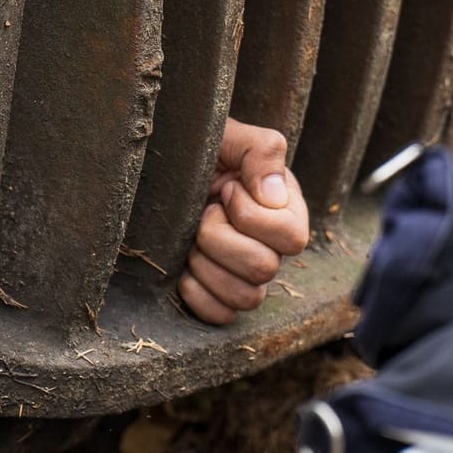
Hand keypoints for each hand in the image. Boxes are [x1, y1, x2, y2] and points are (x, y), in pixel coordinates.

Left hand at [180, 119, 310, 325]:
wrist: (161, 169)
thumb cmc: (200, 150)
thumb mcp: (230, 136)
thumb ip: (262, 151)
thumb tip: (274, 196)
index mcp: (286, 211)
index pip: (291, 238)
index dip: (250, 216)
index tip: (227, 189)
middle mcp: (273, 247)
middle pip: (264, 270)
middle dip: (220, 238)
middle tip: (204, 213)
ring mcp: (247, 275)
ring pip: (246, 298)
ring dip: (207, 266)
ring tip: (192, 239)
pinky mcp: (220, 294)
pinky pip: (222, 316)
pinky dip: (198, 295)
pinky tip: (184, 268)